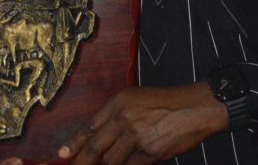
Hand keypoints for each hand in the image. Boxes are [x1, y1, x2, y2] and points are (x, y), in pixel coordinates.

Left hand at [58, 83, 227, 164]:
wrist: (195, 108)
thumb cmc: (165, 103)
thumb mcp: (135, 99)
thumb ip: (115, 116)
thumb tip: (97, 137)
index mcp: (118, 103)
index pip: (91, 126)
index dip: (75, 143)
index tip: (63, 155)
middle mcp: (124, 119)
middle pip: (96, 147)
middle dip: (82, 163)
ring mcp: (137, 137)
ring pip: (111, 161)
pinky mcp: (150, 153)